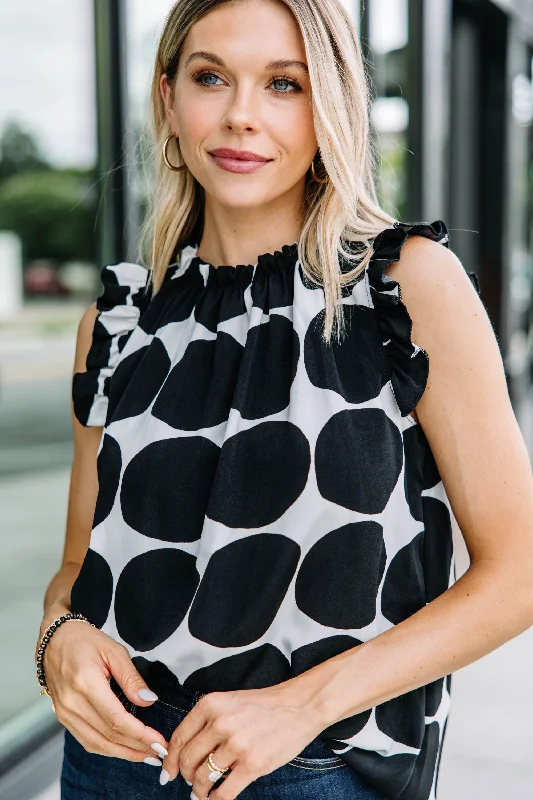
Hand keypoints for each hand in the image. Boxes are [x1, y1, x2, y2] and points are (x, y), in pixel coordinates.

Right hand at [38, 614, 168, 765]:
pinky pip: (86, 740)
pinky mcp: (62, 717)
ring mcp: (64, 712)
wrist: (55, 639)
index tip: (159, 741)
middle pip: (108, 735)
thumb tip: (149, 700)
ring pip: (96, 743)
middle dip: (136, 747)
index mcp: (86, 682)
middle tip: (159, 753)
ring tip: (145, 756)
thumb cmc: (85, 641)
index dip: (140, 734)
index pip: (116, 718)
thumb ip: (131, 677)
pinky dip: (106, 749)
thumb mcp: (114, 650)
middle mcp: (72, 702)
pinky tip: (123, 750)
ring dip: (123, 753)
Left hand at [160, 685, 323, 798]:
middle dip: (185, 776)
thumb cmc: (264, 705)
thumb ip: (206, 721)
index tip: (167, 772)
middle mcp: (220, 723)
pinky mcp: (252, 764)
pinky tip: (216, 799)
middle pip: (188, 760)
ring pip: (203, 778)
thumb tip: (183, 750)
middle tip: (189, 781)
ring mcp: (236, 745)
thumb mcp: (229, 702)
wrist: (299, 706)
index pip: (179, 738)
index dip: (170, 760)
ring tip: (202, 792)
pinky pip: (224, 792)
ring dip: (199, 790)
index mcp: (211, 704)